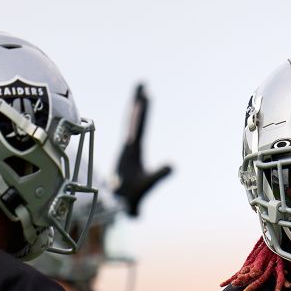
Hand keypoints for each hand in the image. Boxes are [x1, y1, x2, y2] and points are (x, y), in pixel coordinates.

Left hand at [113, 84, 171, 216]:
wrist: (117, 206)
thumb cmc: (131, 197)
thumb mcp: (147, 185)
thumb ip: (159, 175)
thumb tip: (173, 164)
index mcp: (132, 150)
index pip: (138, 125)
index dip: (142, 109)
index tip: (145, 93)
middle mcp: (127, 147)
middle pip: (133, 119)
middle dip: (138, 101)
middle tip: (140, 83)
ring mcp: (126, 151)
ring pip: (131, 125)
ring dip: (136, 110)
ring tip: (139, 97)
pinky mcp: (127, 157)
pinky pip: (132, 135)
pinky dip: (135, 124)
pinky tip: (136, 123)